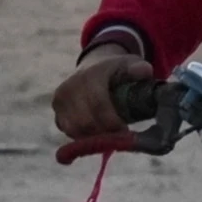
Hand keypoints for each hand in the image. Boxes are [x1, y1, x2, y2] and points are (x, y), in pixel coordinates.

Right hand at [52, 43, 146, 157]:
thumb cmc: (115, 69)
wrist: (92, 64)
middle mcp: (70, 87)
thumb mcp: (129, 64)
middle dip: (104, 133)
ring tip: (108, 133)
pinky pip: (67, 130)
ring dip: (93, 136)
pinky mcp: (56, 108)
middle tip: (119, 135)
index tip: (126, 130)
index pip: (98, 105)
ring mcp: (60, 98)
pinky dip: (81, 135)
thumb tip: (144, 72)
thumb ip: (138, 68)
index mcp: (89, 76)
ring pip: (75, 129)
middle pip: (85, 122)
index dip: (113, 123)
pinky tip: (95, 131)